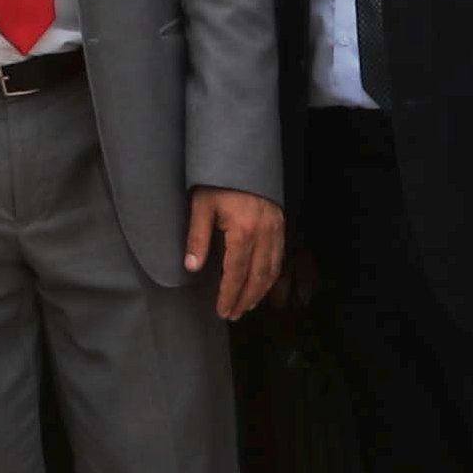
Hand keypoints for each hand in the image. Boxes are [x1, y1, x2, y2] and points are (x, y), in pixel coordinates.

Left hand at [186, 187, 284, 319]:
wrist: (243, 156)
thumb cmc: (218, 181)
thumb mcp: (202, 206)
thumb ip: (197, 238)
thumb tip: (191, 268)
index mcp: (243, 231)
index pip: (237, 272)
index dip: (230, 295)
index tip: (223, 311)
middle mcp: (264, 234)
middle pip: (257, 277)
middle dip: (245, 299)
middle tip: (233, 315)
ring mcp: (276, 230)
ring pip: (271, 270)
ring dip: (260, 292)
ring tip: (247, 306)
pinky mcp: (281, 225)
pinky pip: (279, 258)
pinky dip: (271, 277)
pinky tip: (262, 284)